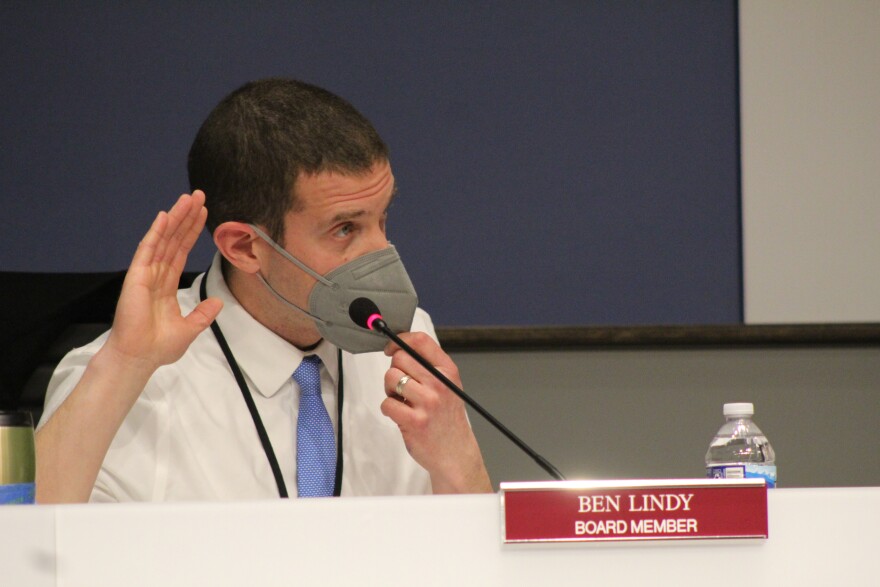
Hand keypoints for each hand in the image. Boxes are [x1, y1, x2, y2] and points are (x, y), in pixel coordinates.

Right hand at [103, 191, 222, 373]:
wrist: (140, 357)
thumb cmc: (159, 347)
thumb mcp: (190, 329)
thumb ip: (203, 314)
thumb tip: (219, 302)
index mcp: (167, 285)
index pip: (181, 251)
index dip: (191, 231)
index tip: (203, 213)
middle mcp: (156, 275)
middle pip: (174, 239)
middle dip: (186, 217)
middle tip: (198, 195)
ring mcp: (145, 273)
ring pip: (163, 239)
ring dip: (175, 218)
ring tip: (188, 198)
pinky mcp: (136, 276)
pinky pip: (148, 249)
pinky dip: (156, 232)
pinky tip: (165, 216)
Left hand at [381, 332, 491, 493]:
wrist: (455, 453)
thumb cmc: (447, 418)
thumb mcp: (447, 385)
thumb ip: (428, 366)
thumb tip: (398, 348)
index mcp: (447, 371)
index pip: (420, 341)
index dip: (399, 340)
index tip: (391, 348)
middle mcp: (439, 384)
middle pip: (400, 358)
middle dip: (394, 370)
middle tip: (401, 386)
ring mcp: (427, 403)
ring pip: (391, 378)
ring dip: (390, 390)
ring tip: (402, 401)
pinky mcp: (414, 421)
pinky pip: (387, 403)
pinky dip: (389, 409)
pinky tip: (401, 415)